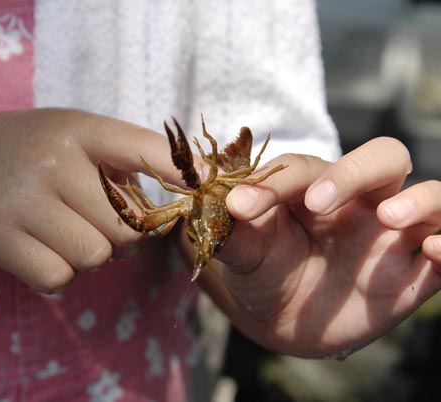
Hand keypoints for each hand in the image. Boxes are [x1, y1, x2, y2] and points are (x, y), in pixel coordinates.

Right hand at [0, 109, 177, 300]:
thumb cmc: (31, 154)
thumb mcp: (72, 136)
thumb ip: (123, 159)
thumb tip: (182, 195)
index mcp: (81, 131)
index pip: (148, 149)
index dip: (181, 170)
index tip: (203, 183)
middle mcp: (54, 163)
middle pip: (129, 227)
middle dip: (125, 236)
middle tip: (100, 223)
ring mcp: (25, 202)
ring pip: (96, 256)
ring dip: (91, 255)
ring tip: (68, 233)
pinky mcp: (1, 240)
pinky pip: (59, 278)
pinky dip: (59, 273)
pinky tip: (43, 249)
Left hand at [196, 137, 440, 357]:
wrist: (284, 320)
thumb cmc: (264, 271)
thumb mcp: (243, 250)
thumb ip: (229, 222)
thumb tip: (205, 184)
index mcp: (315, 187)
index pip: (304, 168)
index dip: (274, 183)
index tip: (240, 206)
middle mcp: (360, 202)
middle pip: (383, 158)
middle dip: (354, 172)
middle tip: (318, 202)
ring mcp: (392, 236)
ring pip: (431, 197)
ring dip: (418, 200)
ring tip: (389, 218)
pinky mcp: (413, 275)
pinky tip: (435, 251)